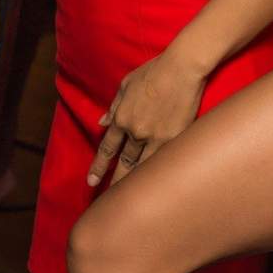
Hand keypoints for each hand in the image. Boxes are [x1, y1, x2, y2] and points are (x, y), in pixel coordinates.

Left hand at [86, 49, 206, 188]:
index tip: (91, 181)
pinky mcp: (175, 138)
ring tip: (130, 202)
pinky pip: (162, 161)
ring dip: (135, 184)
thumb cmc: (154, 71)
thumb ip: (114, 106)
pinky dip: (156, 174)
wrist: (181, 68)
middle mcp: (135, 131)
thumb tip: (102, 122)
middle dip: (114, 183)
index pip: (107, 149)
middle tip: (107, 203)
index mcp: (122, 117)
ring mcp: (156, 137)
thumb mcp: (126, 84)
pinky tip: (154, 187)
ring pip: (142, 167)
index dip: (98, 166)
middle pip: (123, 163)